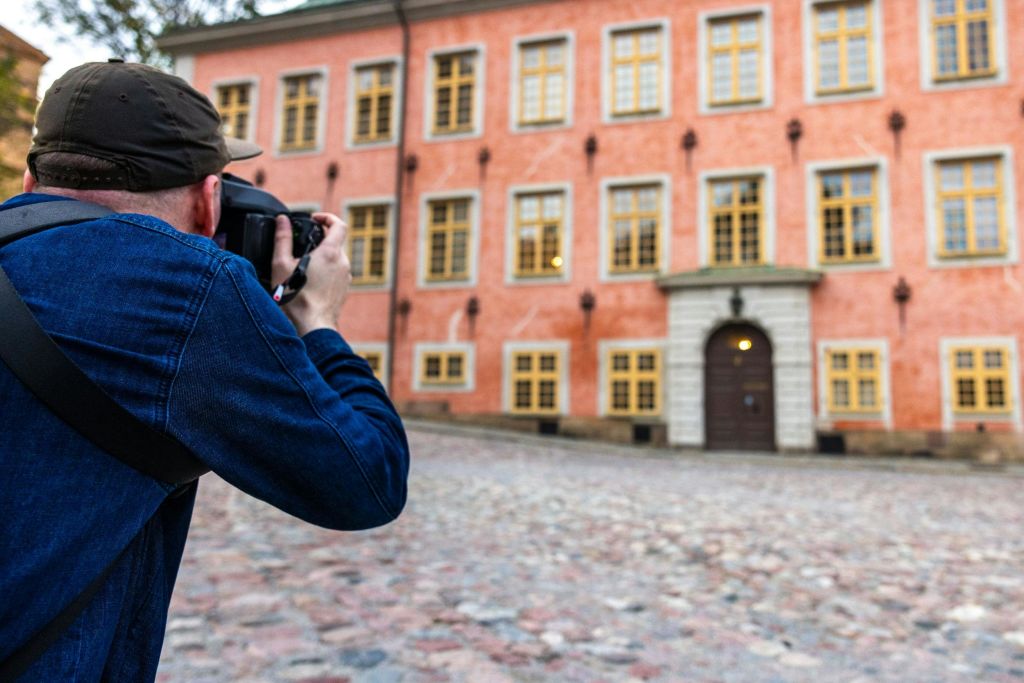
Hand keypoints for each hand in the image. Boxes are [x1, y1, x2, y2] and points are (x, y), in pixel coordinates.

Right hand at [271, 212, 351, 335]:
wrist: (312, 326)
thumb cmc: (297, 298)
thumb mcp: (281, 264)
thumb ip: (282, 239)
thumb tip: (282, 220)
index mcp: (330, 253)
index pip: (338, 224)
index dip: (327, 217)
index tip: (315, 219)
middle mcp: (342, 263)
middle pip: (335, 242)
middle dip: (319, 240)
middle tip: (301, 246)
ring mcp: (346, 277)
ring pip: (335, 259)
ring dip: (321, 258)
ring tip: (302, 267)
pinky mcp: (344, 289)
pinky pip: (336, 273)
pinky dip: (325, 272)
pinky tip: (309, 282)